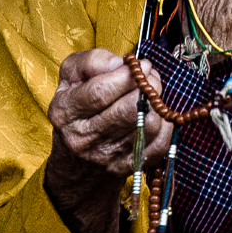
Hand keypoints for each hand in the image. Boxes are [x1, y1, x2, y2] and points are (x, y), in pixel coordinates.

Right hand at [45, 49, 174, 232]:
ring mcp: (109, 158)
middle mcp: (84, 139)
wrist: (75, 168)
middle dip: (147, 88)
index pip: (100, 89)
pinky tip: (157, 122)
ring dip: (159, 107)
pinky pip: (161, 146)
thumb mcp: (68, 80)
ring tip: (152, 98)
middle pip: (128, 109)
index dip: (125, 74)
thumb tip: (120, 62)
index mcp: (65, 113)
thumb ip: (90, 62)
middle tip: (150, 78)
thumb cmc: (77, 111)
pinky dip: (166, 130)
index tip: (133, 67)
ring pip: (148, 126)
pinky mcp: (131, 170)